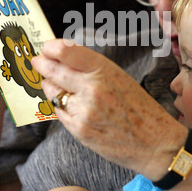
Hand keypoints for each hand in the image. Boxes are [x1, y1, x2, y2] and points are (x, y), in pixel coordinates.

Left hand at [32, 39, 184, 179]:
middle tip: (37, 61)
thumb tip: (64, 57)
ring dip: (50, 86)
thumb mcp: (120, 78)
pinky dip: (61, 106)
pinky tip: (69, 104)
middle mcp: (92, 88)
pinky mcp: (79, 130)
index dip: (51, 48)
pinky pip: (60, 112)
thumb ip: (93, 68)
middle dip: (41, 64)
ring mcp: (83, 110)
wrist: (154, 143)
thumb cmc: (139, 108)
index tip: (47, 48)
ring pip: (53, 92)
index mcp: (105, 70)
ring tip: (53, 83)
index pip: (66, 51)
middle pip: (53, 70)